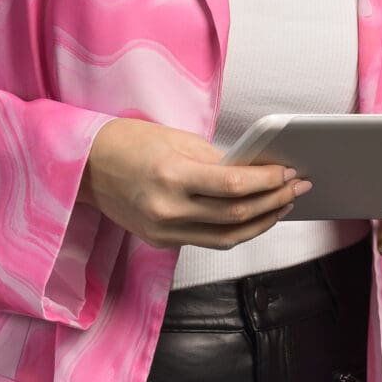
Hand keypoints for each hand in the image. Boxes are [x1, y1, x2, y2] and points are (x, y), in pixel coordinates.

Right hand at [82, 116, 310, 248]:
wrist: (83, 167)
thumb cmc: (130, 143)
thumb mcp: (176, 140)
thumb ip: (217, 160)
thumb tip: (258, 172)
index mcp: (171, 175)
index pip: (233, 185)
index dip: (267, 182)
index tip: (290, 172)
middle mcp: (167, 209)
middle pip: (235, 215)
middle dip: (274, 201)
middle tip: (298, 187)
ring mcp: (163, 230)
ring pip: (227, 237)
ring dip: (262, 221)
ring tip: (284, 204)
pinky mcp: (161, 241)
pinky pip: (208, 240)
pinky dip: (236, 230)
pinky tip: (255, 216)